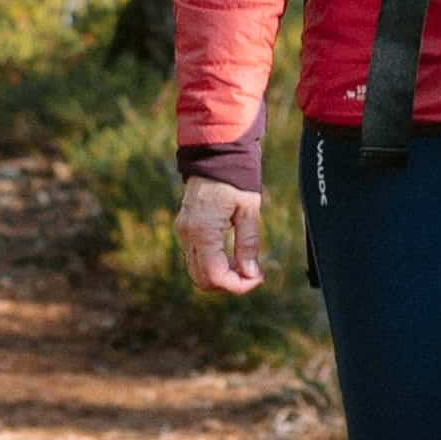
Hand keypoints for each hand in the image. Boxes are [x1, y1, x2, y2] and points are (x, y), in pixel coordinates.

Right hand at [179, 177, 267, 296]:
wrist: (216, 154)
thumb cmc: (235, 179)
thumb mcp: (249, 211)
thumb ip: (248, 244)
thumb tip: (251, 274)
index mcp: (203, 230)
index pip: (215, 276)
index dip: (237, 285)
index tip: (257, 279)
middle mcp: (187, 234)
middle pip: (202, 280)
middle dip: (229, 284)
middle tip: (253, 275)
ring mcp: (183, 232)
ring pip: (197, 272)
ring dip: (220, 276)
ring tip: (244, 265)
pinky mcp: (184, 228)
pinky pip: (195, 258)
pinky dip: (212, 265)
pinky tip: (231, 257)